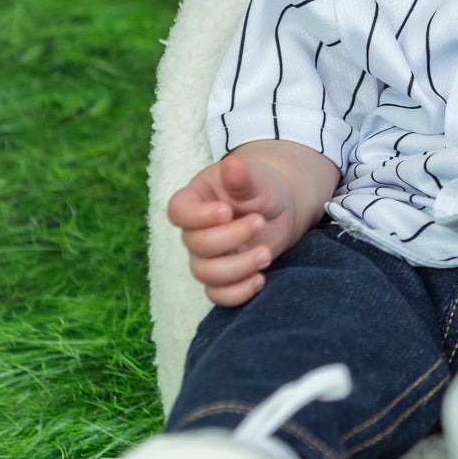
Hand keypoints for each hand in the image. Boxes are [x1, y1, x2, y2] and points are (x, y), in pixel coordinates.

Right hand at [167, 152, 298, 306]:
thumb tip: (232, 163)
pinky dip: (238, 293)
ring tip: (266, 254)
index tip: (226, 211)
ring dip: (237, 268)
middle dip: (230, 238)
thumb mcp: (256, 179)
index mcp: (195, 199)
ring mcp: (207, 256)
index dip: (197, 217)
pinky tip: (260, 279)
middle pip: (195, 245)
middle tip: (260, 222)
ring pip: (204, 273)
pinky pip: (217, 295)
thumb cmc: (262, 188)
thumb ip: (242, 176)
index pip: (178, 211)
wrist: (279, 210)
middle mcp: (195, 230)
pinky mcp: (222, 277)